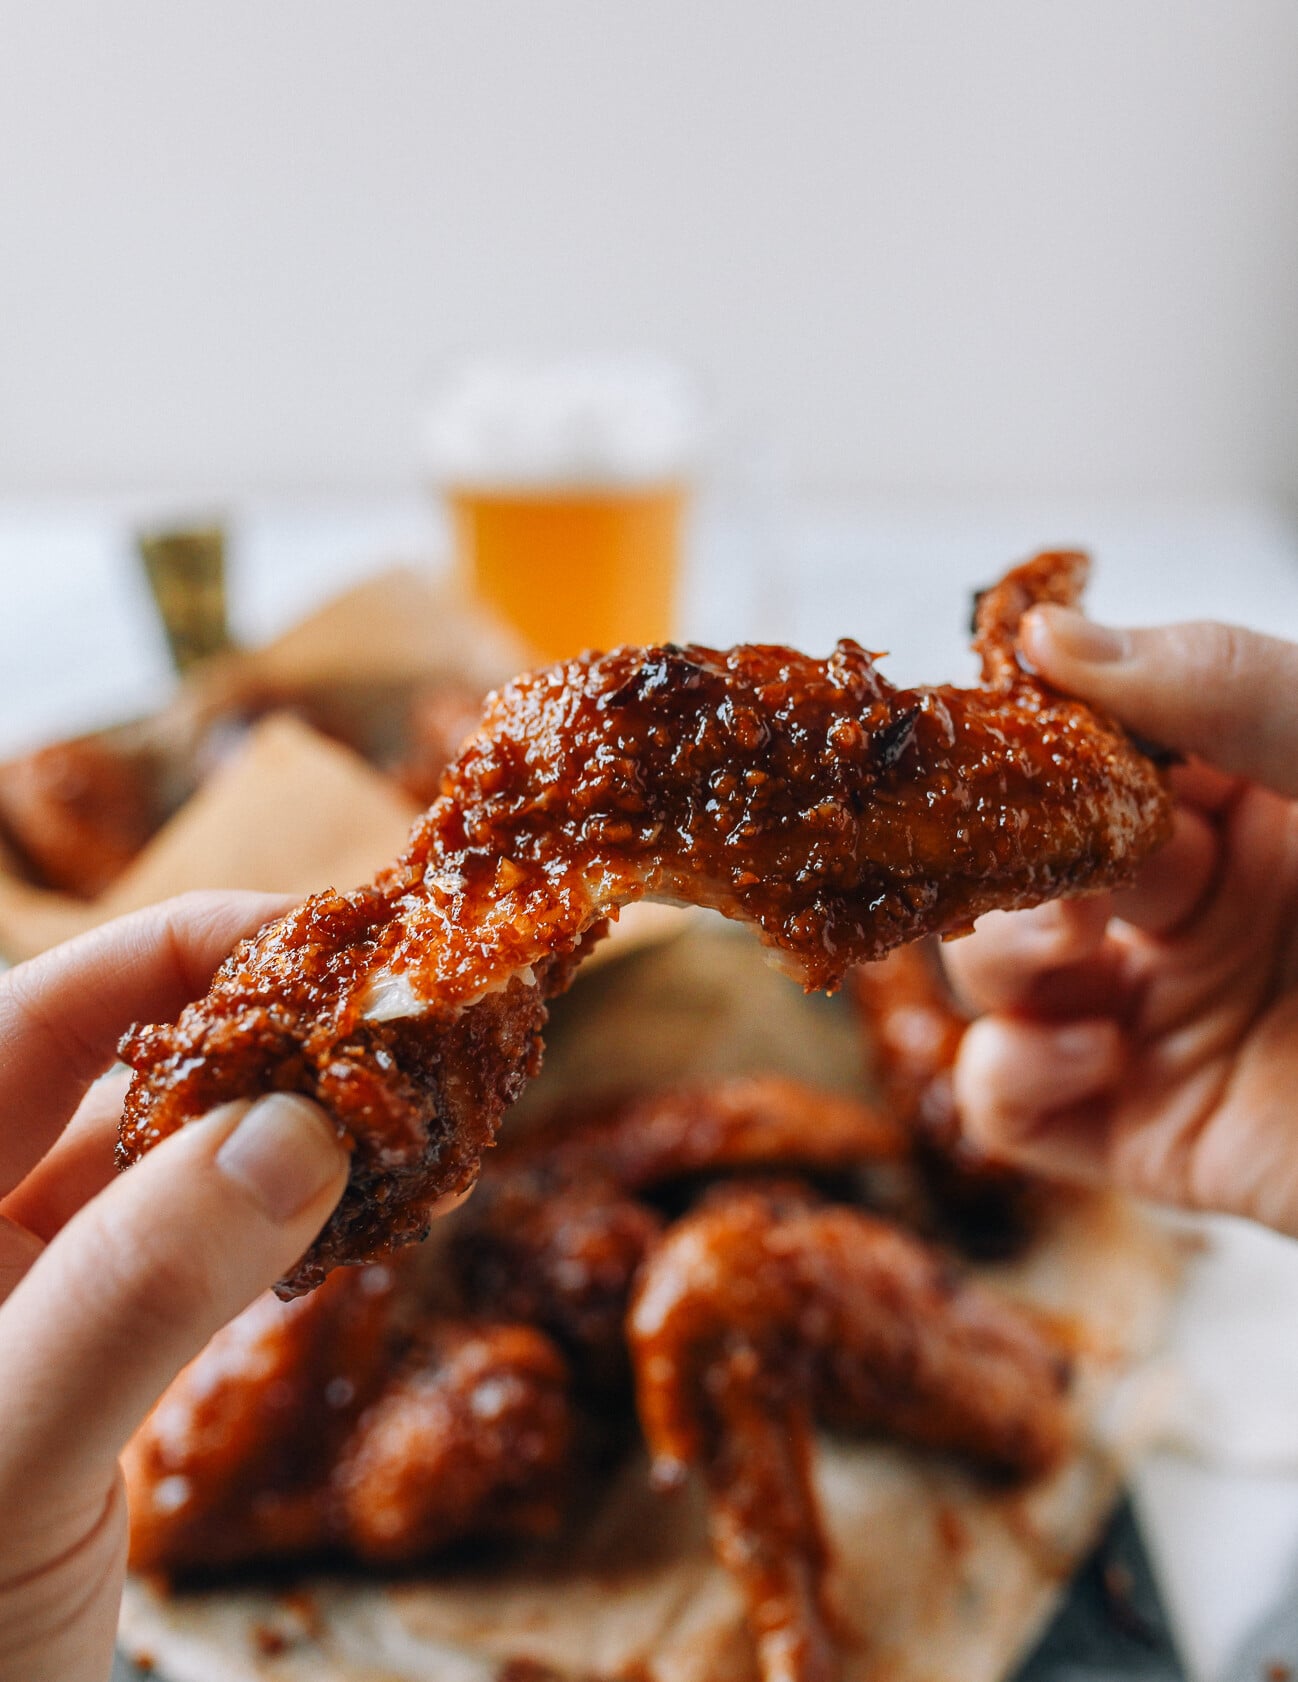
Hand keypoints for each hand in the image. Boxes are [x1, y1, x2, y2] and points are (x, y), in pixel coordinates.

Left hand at [0, 893, 348, 1681]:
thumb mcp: (4, 1459)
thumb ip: (134, 1289)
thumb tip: (300, 1131)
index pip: (43, 1004)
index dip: (187, 947)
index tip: (335, 939)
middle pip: (113, 1060)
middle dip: (256, 1026)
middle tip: (398, 1017)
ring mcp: (12, 1292)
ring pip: (160, 1154)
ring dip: (280, 1125)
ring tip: (401, 1108)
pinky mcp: (72, 1359)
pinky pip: (184, 1249)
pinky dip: (271, 1222)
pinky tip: (348, 1218)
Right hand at [949, 610, 1297, 1234]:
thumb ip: (1228, 688)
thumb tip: (1046, 636)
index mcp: (1249, 796)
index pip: (1087, 744)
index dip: (1034, 736)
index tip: (1011, 735)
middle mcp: (1193, 902)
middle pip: (1018, 856)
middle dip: (1009, 855)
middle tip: (1056, 868)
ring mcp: (1166, 1017)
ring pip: (992, 971)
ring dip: (997, 957)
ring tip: (1075, 964)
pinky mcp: (1149, 1131)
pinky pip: (1009, 1103)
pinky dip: (1006, 1076)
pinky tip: (1084, 1051)